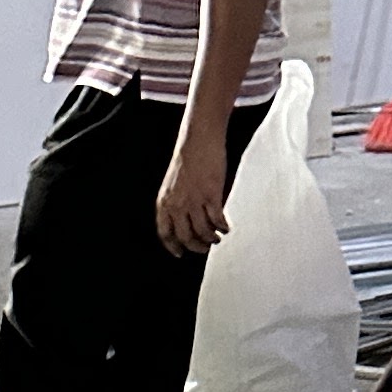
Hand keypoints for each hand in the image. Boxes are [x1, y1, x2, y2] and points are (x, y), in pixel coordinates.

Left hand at [153, 133, 230, 256]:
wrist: (199, 138)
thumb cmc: (189, 159)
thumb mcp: (173, 185)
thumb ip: (175, 203)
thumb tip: (185, 223)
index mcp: (164, 202)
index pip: (165, 233)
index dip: (173, 246)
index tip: (181, 254)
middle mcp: (177, 204)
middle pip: (185, 237)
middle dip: (196, 247)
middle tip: (205, 248)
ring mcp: (194, 200)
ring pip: (203, 231)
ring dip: (211, 239)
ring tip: (217, 238)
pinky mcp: (211, 194)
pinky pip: (217, 220)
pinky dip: (223, 227)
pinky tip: (226, 227)